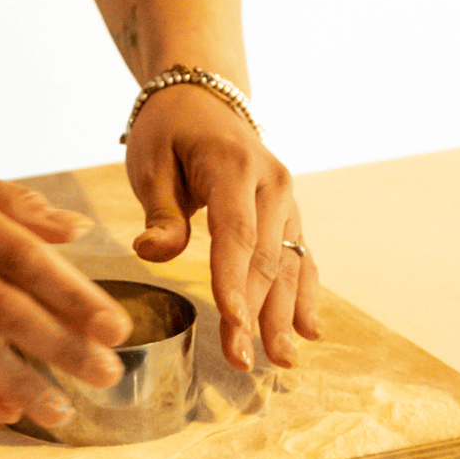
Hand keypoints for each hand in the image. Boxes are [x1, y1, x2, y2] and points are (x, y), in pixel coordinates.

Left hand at [124, 84, 323, 368]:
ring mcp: (286, 198)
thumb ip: (159, 212)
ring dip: (285, 314)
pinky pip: (299, 256)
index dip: (234, 283)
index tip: (233, 325)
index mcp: (233, 166)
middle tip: (243, 361)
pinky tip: (309, 330)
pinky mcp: (287, 212)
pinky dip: (305, 294)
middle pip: (266, 257)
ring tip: (282, 359)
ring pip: (288, 263)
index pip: (236, 234)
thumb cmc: (168, 132)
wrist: (204, 97)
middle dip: (257, 313)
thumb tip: (154, 253)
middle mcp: (271, 183)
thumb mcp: (150, 162)